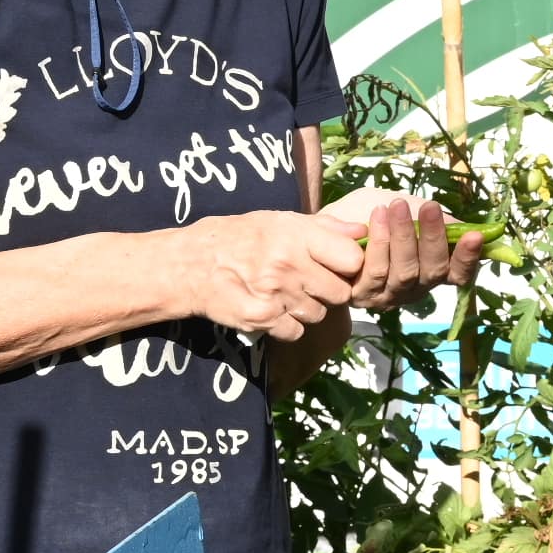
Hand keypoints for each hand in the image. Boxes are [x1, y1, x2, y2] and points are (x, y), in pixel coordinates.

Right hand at [180, 211, 369, 334]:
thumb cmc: (239, 238)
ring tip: (283, 292)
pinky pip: (296, 331)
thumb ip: (323, 227)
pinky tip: (272, 308)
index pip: (352, 260)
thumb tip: (362, 229)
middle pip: (340, 293)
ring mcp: (276, 294)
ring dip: (306, 308)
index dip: (349, 265)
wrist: (190, 265)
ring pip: (318, 314)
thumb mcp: (278, 220)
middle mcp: (289, 264)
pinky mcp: (264, 320)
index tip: (337, 265)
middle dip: (328, 290)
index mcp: (296, 235)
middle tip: (308, 281)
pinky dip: (287, 326)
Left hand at [316, 190, 476, 310]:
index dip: (468, 258)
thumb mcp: (406, 209)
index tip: (474, 235)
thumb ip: (432, 219)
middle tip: (430, 207)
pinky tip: (377, 216)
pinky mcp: (362, 295)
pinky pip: (375, 272)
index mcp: (432, 271)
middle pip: (432, 271)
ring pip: (404, 272)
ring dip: (403, 237)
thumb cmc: (371, 216)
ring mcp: (388, 295)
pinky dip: (379, 242)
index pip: (458, 274)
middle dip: (434, 238)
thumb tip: (462, 224)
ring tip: (396, 206)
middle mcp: (414, 289)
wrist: (325, 227)